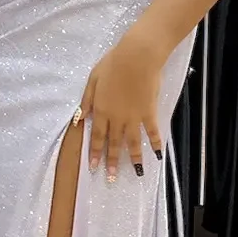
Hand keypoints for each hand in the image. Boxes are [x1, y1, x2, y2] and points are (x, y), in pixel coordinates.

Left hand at [80, 30, 164, 182]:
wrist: (137, 58)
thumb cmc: (113, 64)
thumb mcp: (93, 80)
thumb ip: (87, 101)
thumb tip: (79, 119)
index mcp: (101, 110)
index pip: (97, 136)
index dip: (95, 152)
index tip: (93, 167)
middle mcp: (117, 118)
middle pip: (113, 143)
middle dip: (111, 161)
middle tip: (111, 177)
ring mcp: (134, 117)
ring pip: (132, 142)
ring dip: (133, 158)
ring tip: (135, 172)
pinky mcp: (149, 112)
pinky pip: (152, 131)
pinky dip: (155, 143)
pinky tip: (158, 154)